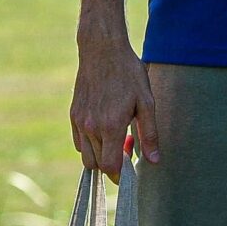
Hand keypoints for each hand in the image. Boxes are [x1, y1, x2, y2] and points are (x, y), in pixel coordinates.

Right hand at [71, 33, 158, 180]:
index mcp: (110, 126)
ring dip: (100, 155)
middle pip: (96, 165)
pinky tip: (105, 129)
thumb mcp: (146, 102)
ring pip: (85, 155)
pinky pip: (78, 142)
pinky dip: (90, 144)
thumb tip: (154, 160)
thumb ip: (150, 134)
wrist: (102, 51)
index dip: (120, 174)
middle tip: (128, 145)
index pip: (109, 166)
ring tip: (117, 136)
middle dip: (112, 164)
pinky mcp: (73, 115)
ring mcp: (79, 121)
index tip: (129, 172)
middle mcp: (90, 127)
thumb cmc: (129, 74)